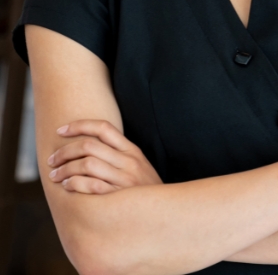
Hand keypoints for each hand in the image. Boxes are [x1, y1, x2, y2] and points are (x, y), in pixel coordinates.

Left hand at [47, 119, 161, 194]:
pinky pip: (90, 185)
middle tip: (52, 161)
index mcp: (132, 151)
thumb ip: (119, 155)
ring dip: (64, 169)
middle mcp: (129, 162)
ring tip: (55, 176)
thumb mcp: (139, 166)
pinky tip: (68, 186)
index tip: (61, 131)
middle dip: (64, 152)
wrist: (164, 213)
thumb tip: (87, 146)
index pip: (103, 128)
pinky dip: (74, 184)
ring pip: (86, 164)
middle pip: (89, 146)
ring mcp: (124, 179)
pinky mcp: (118, 197)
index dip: (78, 125)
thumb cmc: (144, 191)